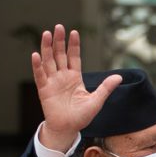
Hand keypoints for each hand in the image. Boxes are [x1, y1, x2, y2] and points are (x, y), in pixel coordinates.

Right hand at [31, 24, 121, 151]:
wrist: (68, 129)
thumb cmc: (81, 117)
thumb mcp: (96, 101)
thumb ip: (106, 88)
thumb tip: (119, 77)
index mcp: (75, 77)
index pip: (73, 57)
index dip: (73, 45)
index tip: (74, 32)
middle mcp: (62, 77)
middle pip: (59, 55)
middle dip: (59, 41)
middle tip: (58, 27)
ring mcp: (52, 82)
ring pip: (48, 61)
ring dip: (47, 48)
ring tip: (46, 34)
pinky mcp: (44, 90)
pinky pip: (40, 75)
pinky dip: (37, 65)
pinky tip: (36, 55)